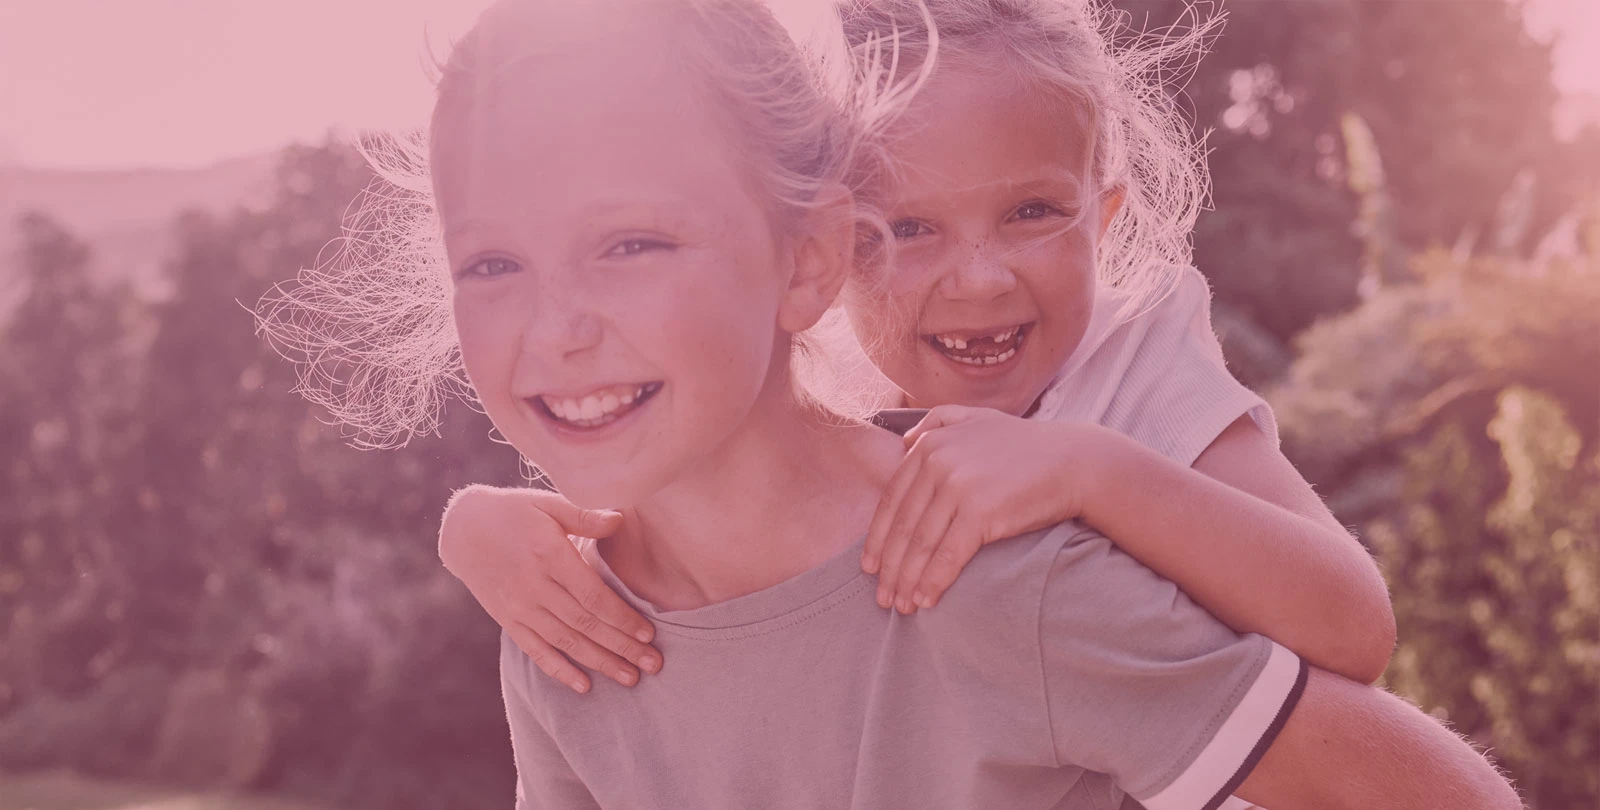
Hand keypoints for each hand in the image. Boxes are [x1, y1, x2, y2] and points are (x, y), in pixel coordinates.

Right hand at [439, 486, 661, 692]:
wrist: (463, 530)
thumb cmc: (515, 512)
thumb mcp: (548, 503)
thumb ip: (584, 516)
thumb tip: (619, 519)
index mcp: (549, 556)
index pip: (593, 596)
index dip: (622, 617)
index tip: (648, 633)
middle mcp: (534, 587)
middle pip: (585, 624)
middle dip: (621, 647)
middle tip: (653, 664)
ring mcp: (519, 608)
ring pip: (565, 642)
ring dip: (600, 663)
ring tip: (630, 679)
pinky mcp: (508, 621)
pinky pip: (536, 651)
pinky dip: (559, 671)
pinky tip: (584, 686)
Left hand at [861, 406, 1099, 613]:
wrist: (1074, 461)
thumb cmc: (1025, 447)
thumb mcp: (976, 418)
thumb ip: (938, 422)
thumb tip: (905, 440)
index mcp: (930, 444)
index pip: (892, 499)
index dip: (878, 537)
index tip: (870, 566)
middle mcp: (938, 462)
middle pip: (903, 526)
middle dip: (889, 567)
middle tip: (882, 597)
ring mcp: (958, 486)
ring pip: (921, 544)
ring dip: (907, 580)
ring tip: (901, 606)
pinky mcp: (980, 512)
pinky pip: (948, 555)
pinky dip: (933, 581)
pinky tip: (925, 600)